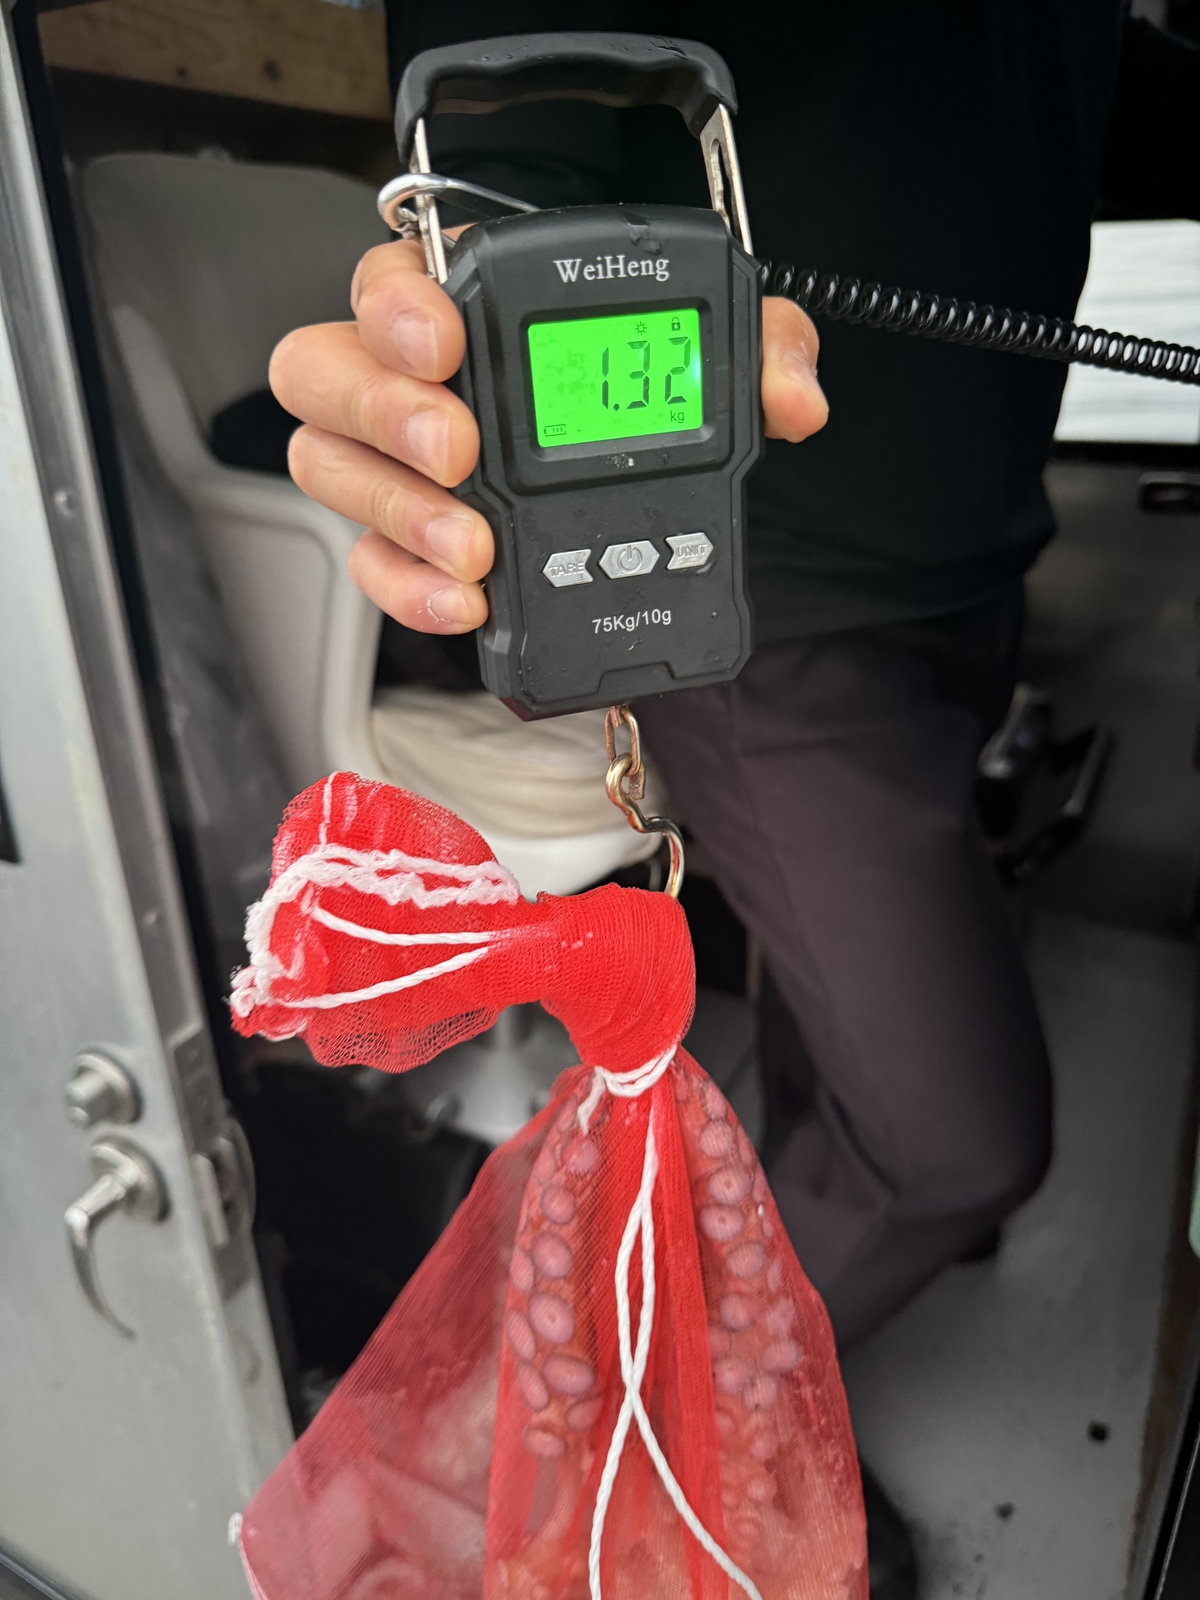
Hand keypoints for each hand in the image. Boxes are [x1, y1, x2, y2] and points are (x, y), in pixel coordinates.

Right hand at [270, 238, 827, 634]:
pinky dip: (408, 590)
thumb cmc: (642, 400)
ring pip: (329, 470)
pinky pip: (369, 564)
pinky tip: (466, 602)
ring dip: (397, 512)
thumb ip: (762, 350)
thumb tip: (794, 398)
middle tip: (461, 451)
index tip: (448, 343)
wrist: (637, 499)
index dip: (400, 307)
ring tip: (476, 547)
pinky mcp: (405, 546)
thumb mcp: (712, 359)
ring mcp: (395, 468)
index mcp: (467, 305)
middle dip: (387, 411)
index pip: (389, 280)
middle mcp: (407, 381)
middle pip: (324, 372)